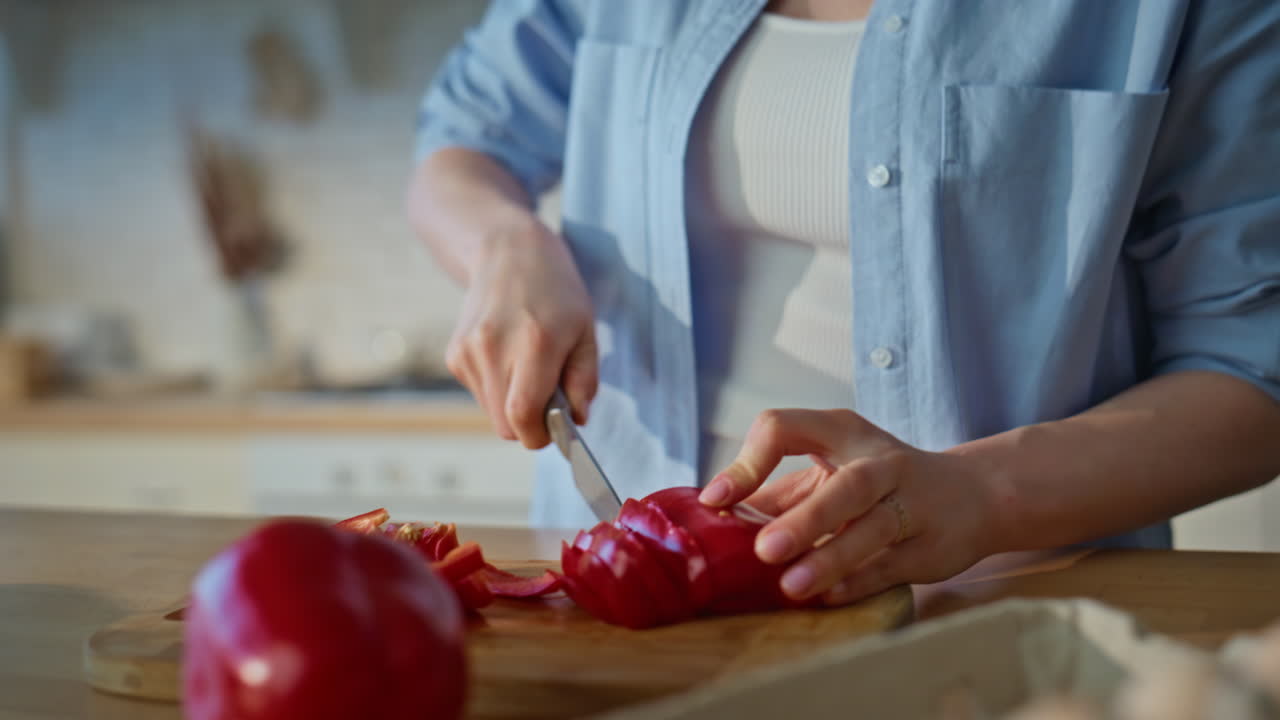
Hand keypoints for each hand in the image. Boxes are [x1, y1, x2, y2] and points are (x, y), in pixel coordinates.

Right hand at [445, 217, 596, 447]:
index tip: (555, 430)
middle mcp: (493, 348)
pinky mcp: (454, 354)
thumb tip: (576, 421)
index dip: (540, 436)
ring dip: (513, 405)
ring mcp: (468, 351)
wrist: (507, 251)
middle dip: (529, 423)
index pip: (522, 417)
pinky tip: (508, 356)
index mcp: (534, 343)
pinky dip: (498, 388)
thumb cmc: (555, 291)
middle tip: (549, 396)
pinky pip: (480, 394)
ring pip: (492, 413)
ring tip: (527, 366)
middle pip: (505, 425)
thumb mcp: (585, 331)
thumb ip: (584, 380)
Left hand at [698, 409, 998, 604]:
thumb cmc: (882, 480)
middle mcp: (882, 462)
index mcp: (843, 432)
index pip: (786, 428)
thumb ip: (778, 493)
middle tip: (762, 550)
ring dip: (832, 558)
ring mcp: (913, 503)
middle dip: (805, 519)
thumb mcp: (832, 468)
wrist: (975, 493)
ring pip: (875, 529)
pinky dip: (860, 582)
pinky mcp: (932, 545)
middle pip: (848, 486)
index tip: (716, 500)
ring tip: (792, 587)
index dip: (748, 462)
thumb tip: (713, 521)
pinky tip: (829, 598)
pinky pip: (893, 566)